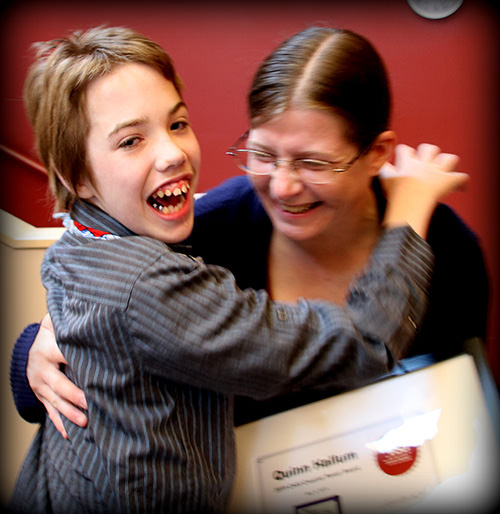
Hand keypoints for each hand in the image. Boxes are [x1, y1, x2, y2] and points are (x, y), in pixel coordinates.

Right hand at [27, 313, 87, 437]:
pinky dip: (59, 423)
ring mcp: (38, 385)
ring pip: (54, 401)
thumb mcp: (58, 324)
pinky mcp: (40, 396)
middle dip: (74, 396)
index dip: (78, 363)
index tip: (96, 371)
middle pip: (58, 384)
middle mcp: (40, 369)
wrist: (33, 345)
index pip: (64, 356)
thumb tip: (95, 315)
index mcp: (47, 349)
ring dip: (69, 413)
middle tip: (91, 403)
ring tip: (84, 422)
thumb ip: (73, 322)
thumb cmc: (56, 333)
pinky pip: (49, 412)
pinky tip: (69, 434)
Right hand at [380, 143, 468, 236]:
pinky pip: (461, 178)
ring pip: (448, 158)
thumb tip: (367, 163)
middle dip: (427, 154)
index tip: (401, 158)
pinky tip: (460, 186)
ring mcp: (437, 172)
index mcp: (407, 162)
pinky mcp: (448, 182)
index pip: (405, 150)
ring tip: (443, 171)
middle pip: (428, 149)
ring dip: (446, 163)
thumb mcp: (382, 180)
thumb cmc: (394, 194)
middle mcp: (423, 164)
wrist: (410, 202)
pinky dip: (460, 182)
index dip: (403, 154)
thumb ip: (378, 170)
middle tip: (424, 164)